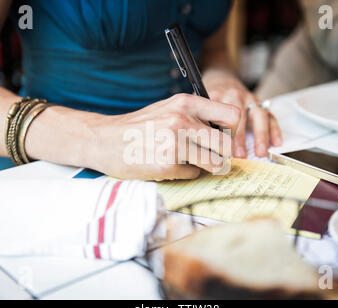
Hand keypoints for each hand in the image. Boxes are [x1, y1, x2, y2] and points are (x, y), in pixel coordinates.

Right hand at [85, 94, 240, 180]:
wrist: (104, 140)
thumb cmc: (139, 127)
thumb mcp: (167, 109)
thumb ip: (195, 116)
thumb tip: (225, 133)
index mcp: (186, 102)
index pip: (232, 115)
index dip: (233, 130)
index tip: (222, 138)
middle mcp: (182, 120)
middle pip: (227, 145)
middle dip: (221, 155)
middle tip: (210, 156)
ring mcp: (175, 143)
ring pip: (215, 163)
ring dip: (206, 167)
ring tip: (191, 162)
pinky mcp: (167, 164)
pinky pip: (194, 174)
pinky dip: (187, 173)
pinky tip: (171, 166)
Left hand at [203, 69, 281, 156]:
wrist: (221, 81)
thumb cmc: (208, 100)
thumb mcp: (199, 106)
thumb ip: (202, 123)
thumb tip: (204, 149)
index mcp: (217, 96)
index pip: (219, 116)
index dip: (221, 134)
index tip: (220, 150)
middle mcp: (234, 95)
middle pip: (239, 116)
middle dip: (240, 138)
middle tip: (240, 156)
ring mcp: (250, 98)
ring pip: (258, 115)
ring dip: (260, 135)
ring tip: (260, 153)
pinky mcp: (260, 103)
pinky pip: (270, 115)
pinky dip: (274, 129)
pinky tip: (276, 143)